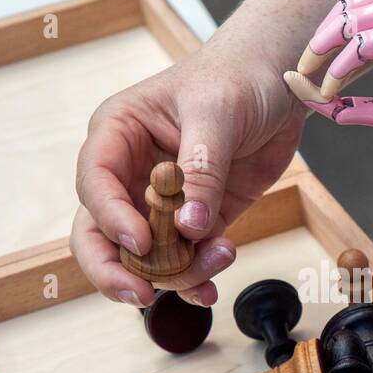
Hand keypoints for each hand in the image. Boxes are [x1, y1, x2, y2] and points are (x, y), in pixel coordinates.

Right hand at [72, 37, 306, 306]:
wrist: (278, 82)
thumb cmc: (236, 78)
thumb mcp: (217, 114)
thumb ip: (202, 170)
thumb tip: (190, 227)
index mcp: (118, 135)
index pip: (95, 184)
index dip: (111, 218)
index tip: (142, 242)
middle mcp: (130, 173)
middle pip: (98, 233)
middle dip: (114, 269)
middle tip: (143, 294)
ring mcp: (161, 203)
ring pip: (143, 258)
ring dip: (175, 273)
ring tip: (220, 257)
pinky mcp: (196, 222)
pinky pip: (183, 262)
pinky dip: (194, 280)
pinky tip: (210, 287)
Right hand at [282, 0, 372, 134]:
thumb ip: (368, 114)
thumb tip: (330, 110)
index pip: (365, 48)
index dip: (338, 72)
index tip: (325, 93)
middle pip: (352, 20)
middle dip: (321, 47)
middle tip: (303, 70)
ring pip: (348, 3)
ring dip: (325, 30)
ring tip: (313, 56)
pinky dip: (337, 12)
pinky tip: (330, 35)